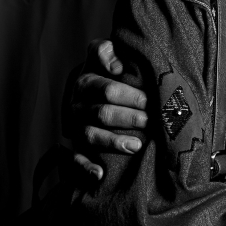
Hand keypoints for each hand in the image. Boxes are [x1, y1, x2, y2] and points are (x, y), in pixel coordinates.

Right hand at [71, 39, 148, 179]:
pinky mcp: (74, 144)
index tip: (149, 100)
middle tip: (151, 121)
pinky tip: (99, 175)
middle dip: (128, 118)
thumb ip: (106, 51)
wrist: (94, 84)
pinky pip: (74, 159)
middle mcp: (77, 105)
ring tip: (137, 145)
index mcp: (86, 82)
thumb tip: (116, 67)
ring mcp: (75, 125)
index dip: (129, 95)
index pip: (106, 89)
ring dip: (113, 142)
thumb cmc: (110, 67)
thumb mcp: (104, 52)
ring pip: (90, 135)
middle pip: (101, 113)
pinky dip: (84, 168)